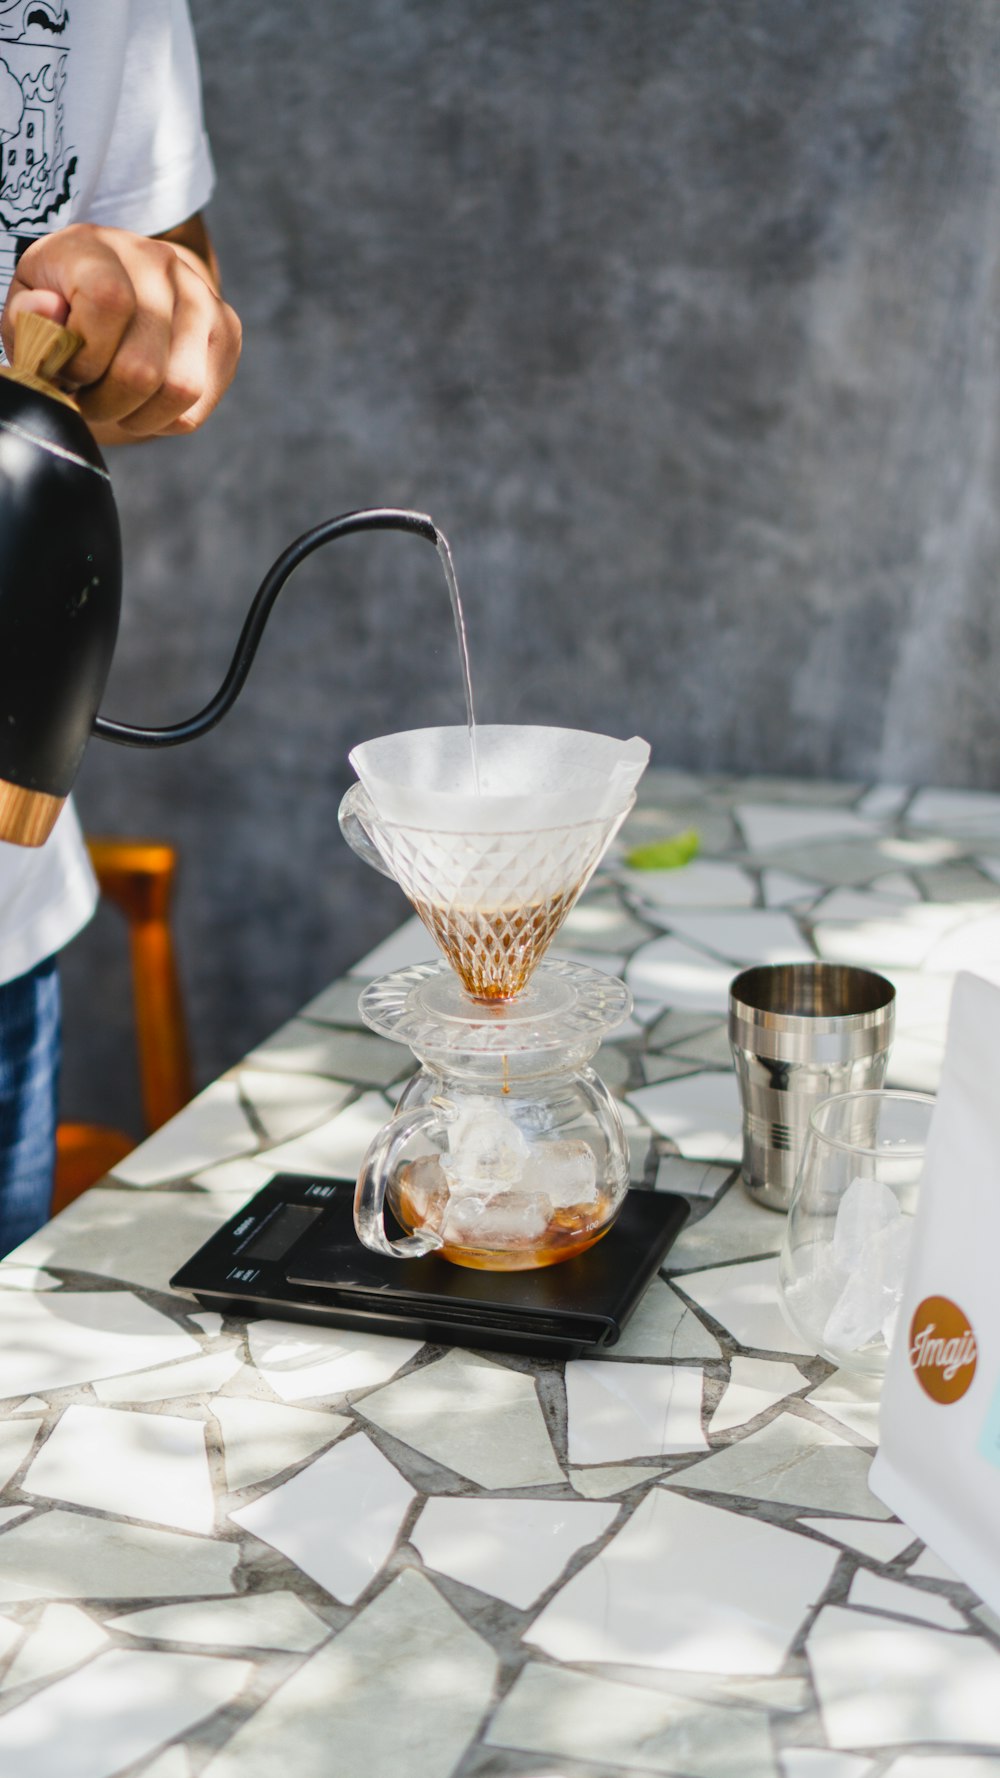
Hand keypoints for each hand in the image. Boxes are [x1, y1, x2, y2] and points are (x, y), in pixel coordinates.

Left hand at [0, 219, 241, 443]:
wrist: (127, 283)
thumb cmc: (67, 302)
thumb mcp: (30, 304)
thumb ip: (27, 315)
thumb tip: (50, 312)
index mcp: (101, 246)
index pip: (110, 302)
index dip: (84, 356)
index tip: (66, 368)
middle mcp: (161, 263)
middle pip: (143, 367)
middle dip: (105, 402)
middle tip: (86, 399)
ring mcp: (202, 296)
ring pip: (179, 391)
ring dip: (136, 416)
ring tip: (114, 403)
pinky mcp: (227, 331)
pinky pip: (196, 406)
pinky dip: (163, 420)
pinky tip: (143, 402)